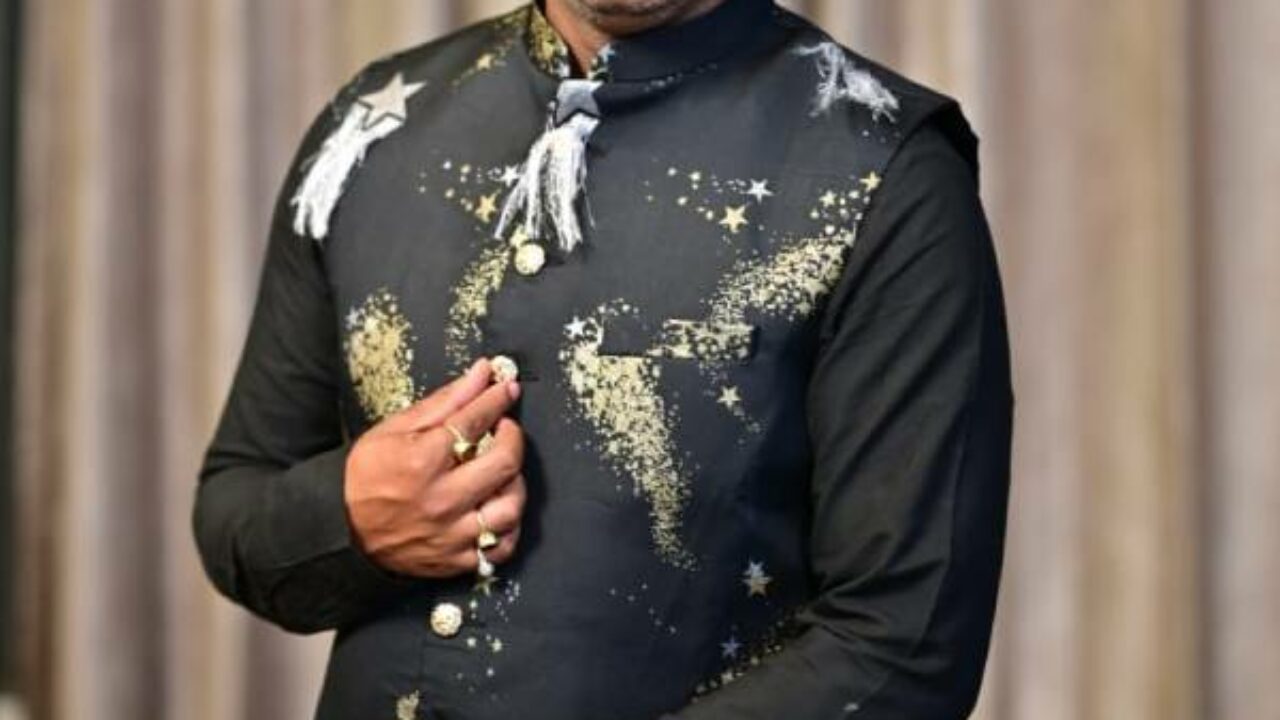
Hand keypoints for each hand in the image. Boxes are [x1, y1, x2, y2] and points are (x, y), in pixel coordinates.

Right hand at [344, 358, 526, 577]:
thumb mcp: (396, 429)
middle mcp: (442, 499)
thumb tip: (480, 374)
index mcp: (423, 460)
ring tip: (502, 472)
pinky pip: (501, 548)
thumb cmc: (365, 476)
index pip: (477, 420)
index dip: (496, 398)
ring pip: (511, 507)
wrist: (340, 528)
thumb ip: (445, 401)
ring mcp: (451, 533)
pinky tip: (498, 509)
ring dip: (515, 483)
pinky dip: (508, 528)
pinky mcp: (455, 560)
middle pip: (505, 462)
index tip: (505, 388)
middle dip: (513, 436)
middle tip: (505, 429)